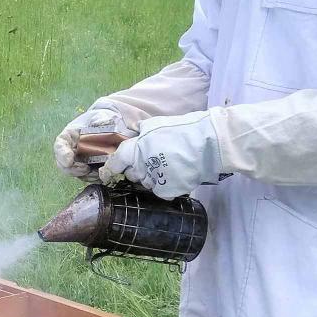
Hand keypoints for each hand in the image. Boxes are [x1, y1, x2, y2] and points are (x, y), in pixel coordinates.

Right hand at [54, 107, 126, 181]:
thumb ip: (101, 120)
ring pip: (74, 172)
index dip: (62, 154)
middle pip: (63, 163)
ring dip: (83, 176)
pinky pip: (85, 176)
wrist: (107, 127)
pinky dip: (91, 178)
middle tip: (85, 169)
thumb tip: (104, 123)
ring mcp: (76, 160)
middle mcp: (69, 150)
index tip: (68, 160)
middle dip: (73, 169)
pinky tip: (100, 176)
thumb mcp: (100, 116)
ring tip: (95, 174)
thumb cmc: (99, 120)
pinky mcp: (86, 167)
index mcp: (68, 136)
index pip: (60, 145)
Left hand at [101, 111, 220, 198]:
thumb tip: (134, 133)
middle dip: (137, 170)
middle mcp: (141, 166)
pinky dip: (165, 187)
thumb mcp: (155, 125)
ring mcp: (155, 180)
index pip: (115, 163)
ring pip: (146, 184)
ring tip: (166, 168)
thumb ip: (140, 132)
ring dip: (151, 178)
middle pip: (131, 175)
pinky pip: (160, 192)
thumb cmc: (181, 131)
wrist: (207, 143)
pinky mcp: (168, 190)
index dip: (111, 168)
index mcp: (135, 149)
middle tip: (151, 162)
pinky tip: (174, 176)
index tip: (109, 172)